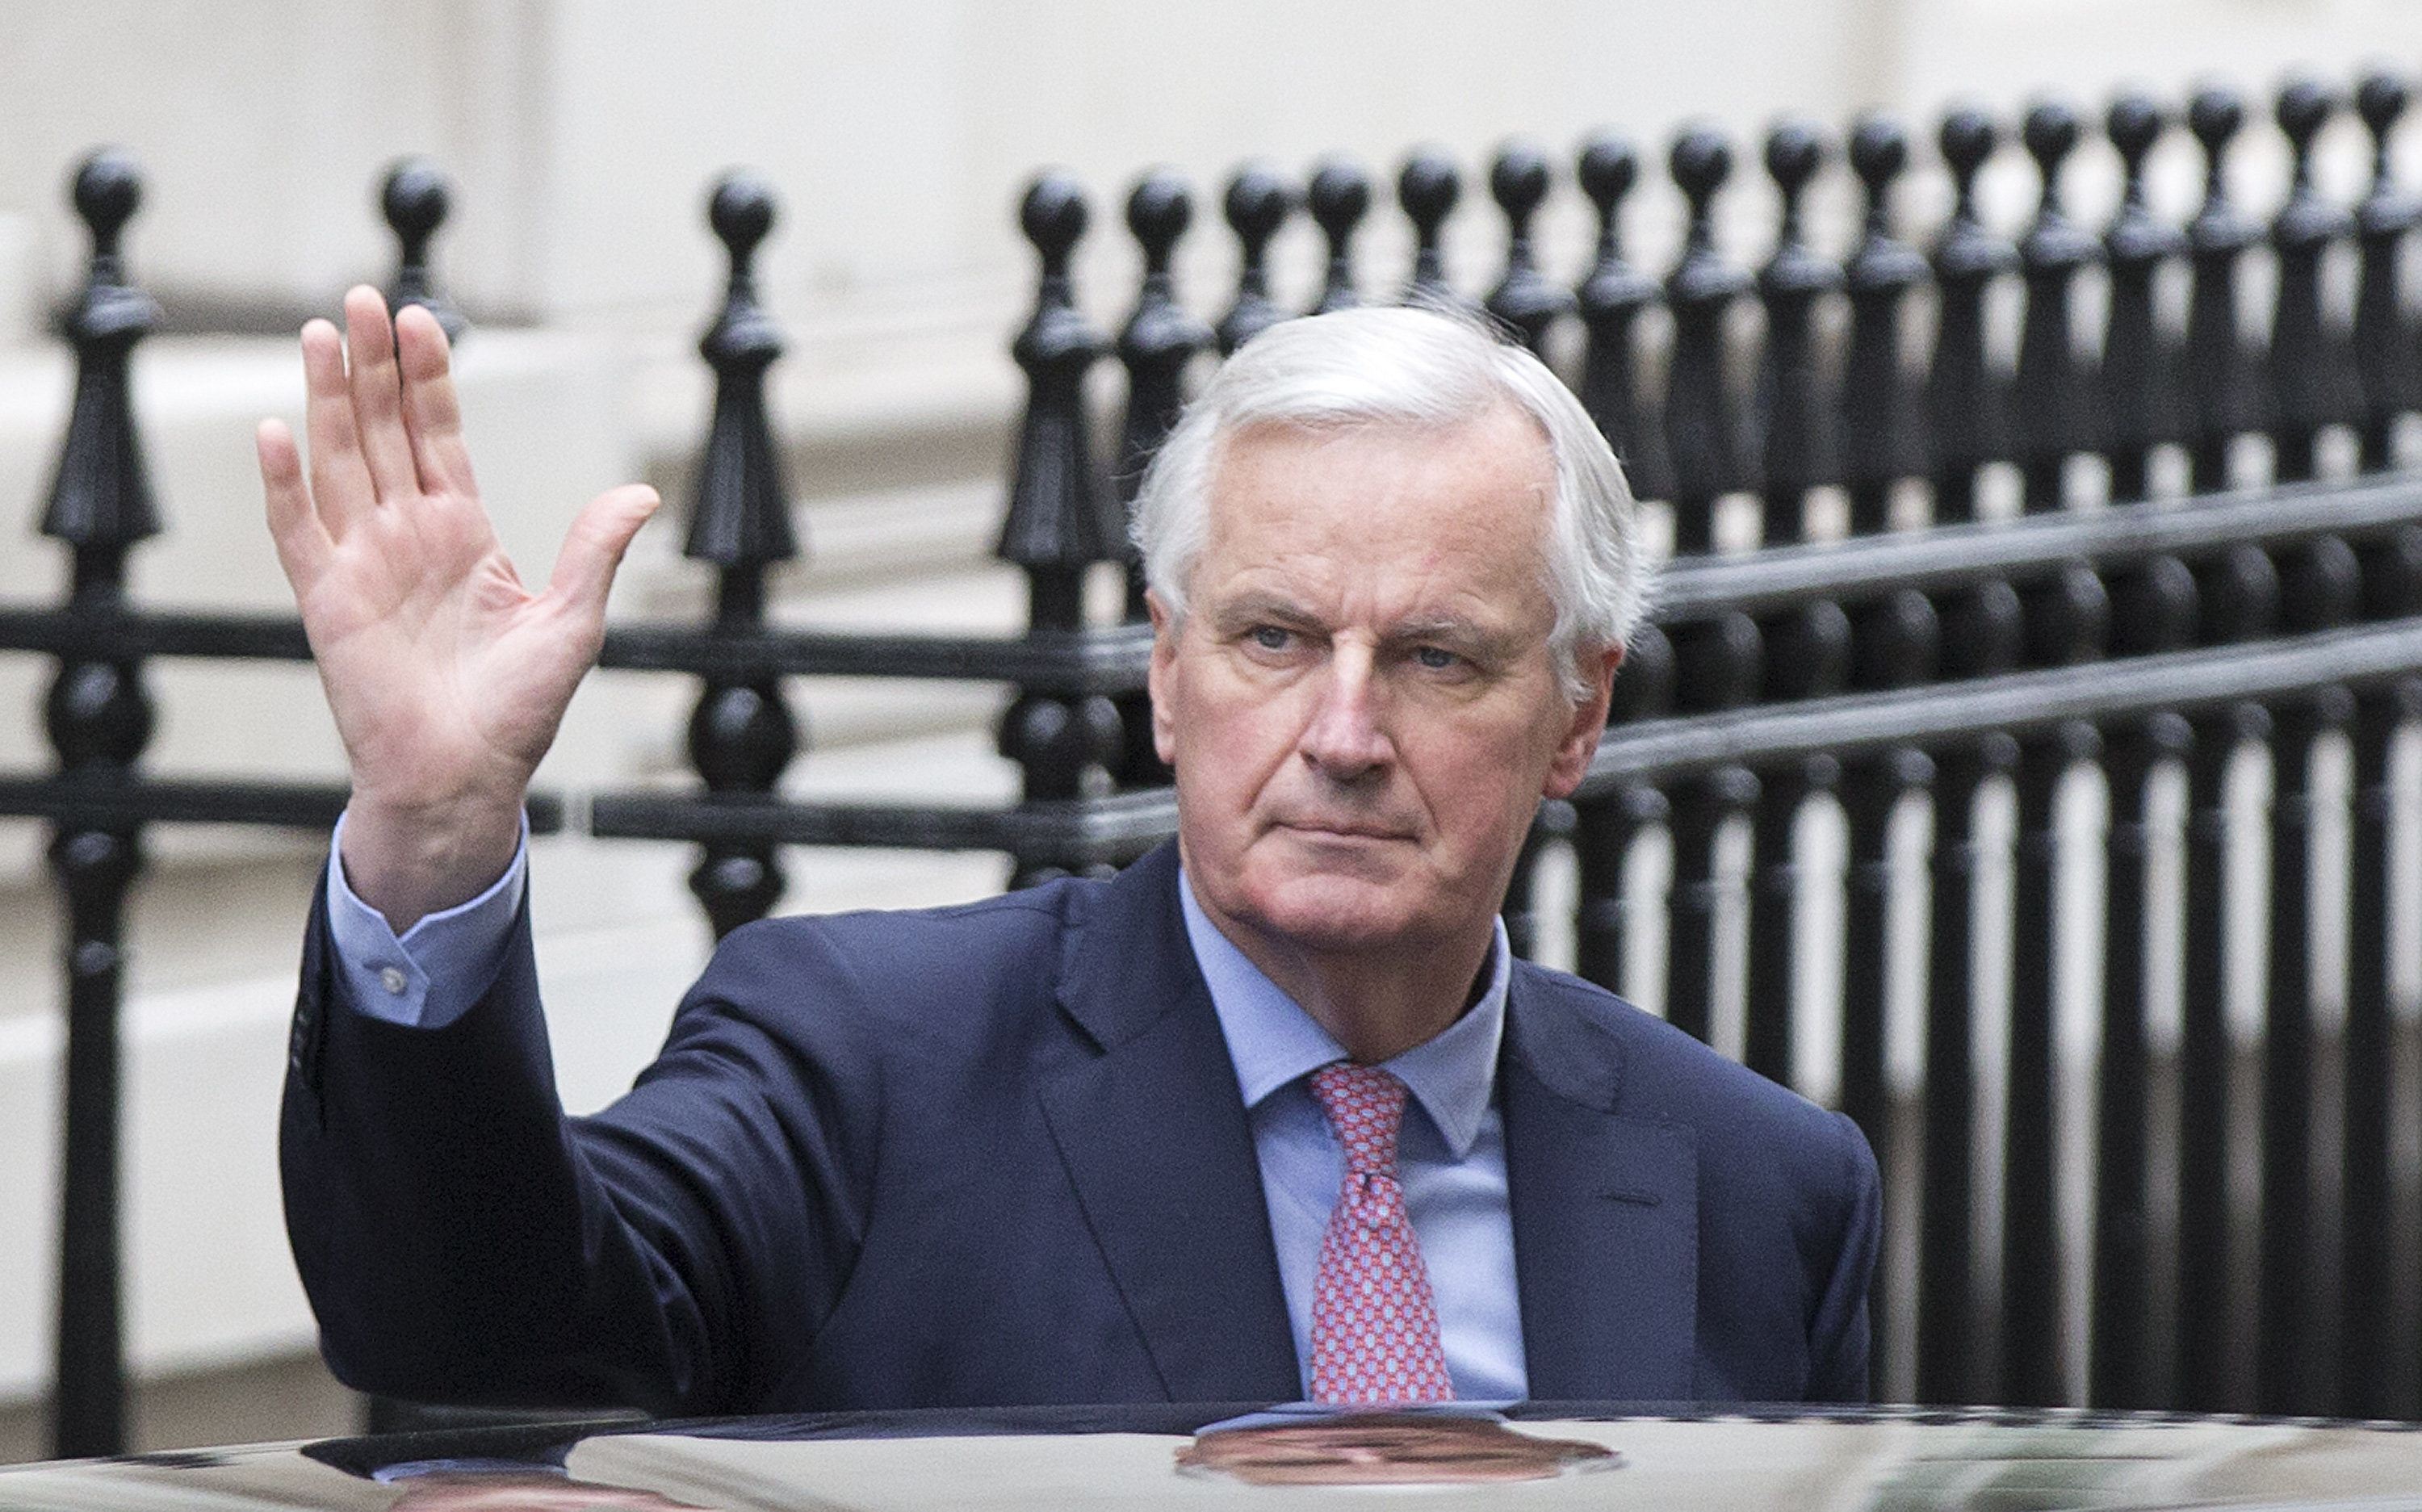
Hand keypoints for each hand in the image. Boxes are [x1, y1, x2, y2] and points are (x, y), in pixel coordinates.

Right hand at [259, 287, 658, 928]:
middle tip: (363, 297)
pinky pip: (298, 531)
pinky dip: (284, 483)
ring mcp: (362, 563)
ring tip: (322, 333)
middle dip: (373, 365)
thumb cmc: (518, 712)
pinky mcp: (326, 601)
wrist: (467, 778)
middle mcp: (407, 537)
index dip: (427, 379)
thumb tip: (640, 492)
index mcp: (463, 534)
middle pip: (382, 432)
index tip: (423, 319)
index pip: (438, 437)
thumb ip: (595, 550)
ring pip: (339, 461)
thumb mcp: (574, 622)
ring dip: (328, 399)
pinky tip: (277, 430)